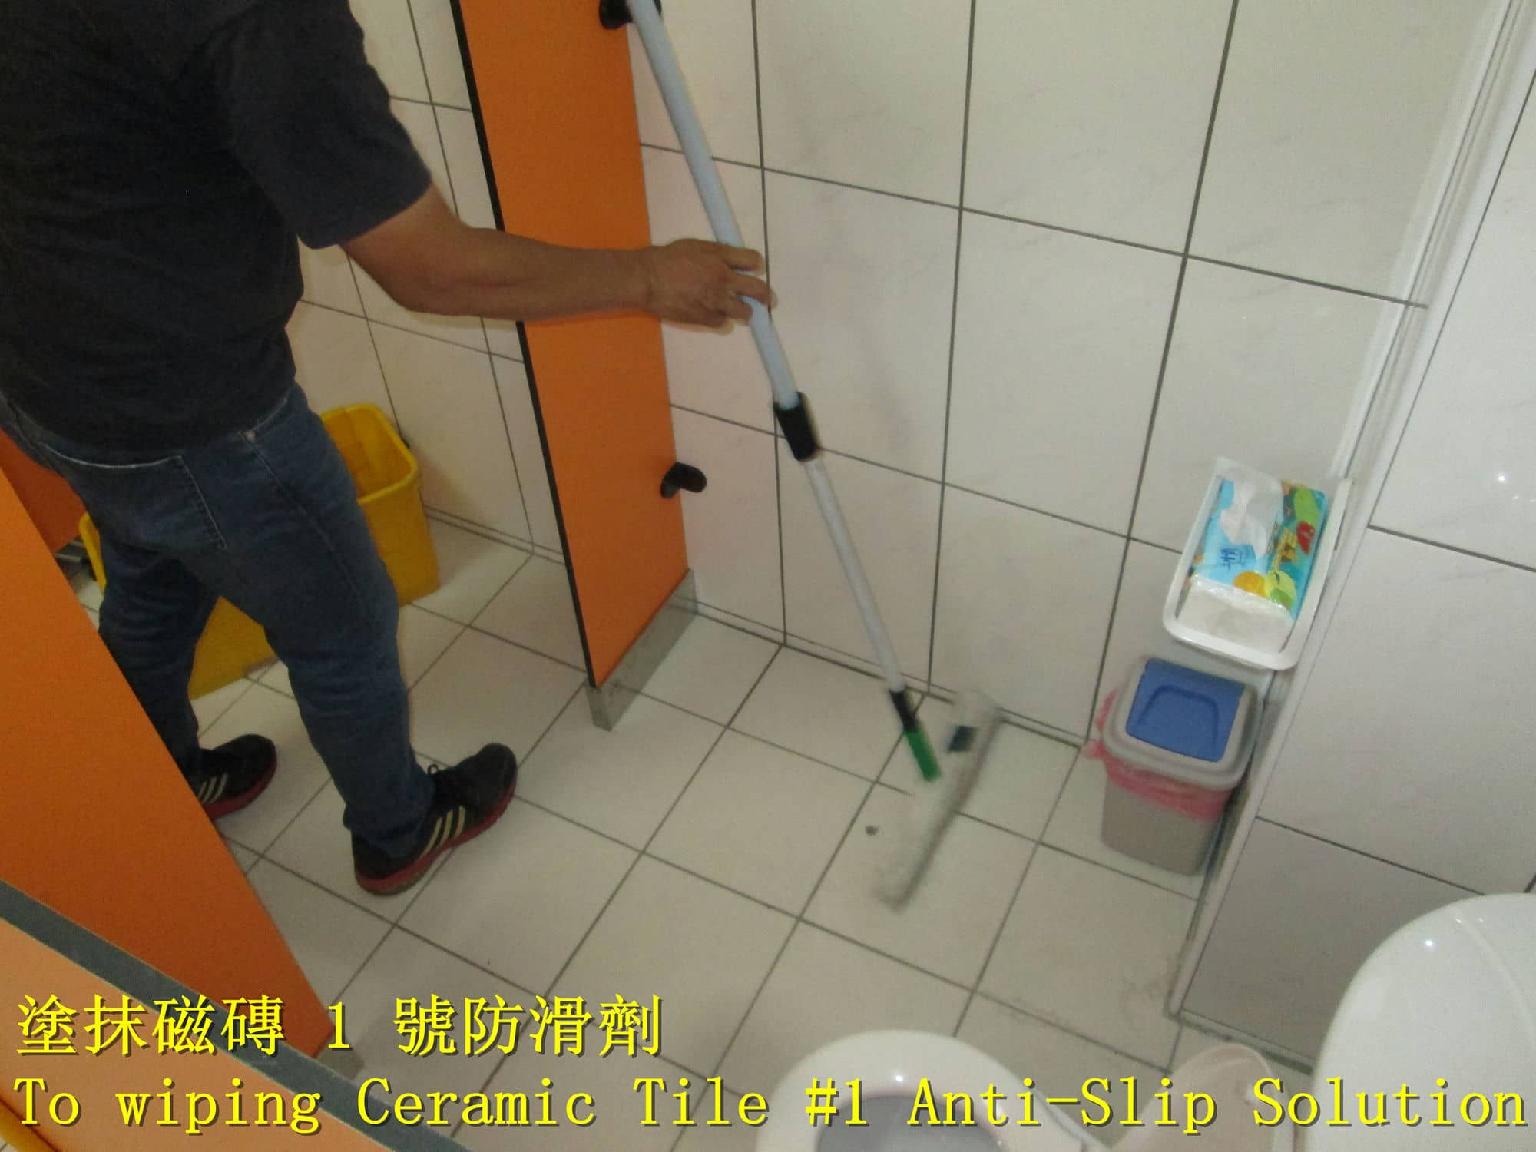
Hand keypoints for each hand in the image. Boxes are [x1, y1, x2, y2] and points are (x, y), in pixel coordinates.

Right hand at [640, 239, 771, 326]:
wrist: (647, 279)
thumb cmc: (667, 258)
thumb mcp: (695, 246)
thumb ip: (717, 252)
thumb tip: (733, 259)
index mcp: (720, 258)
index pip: (753, 260)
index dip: (758, 265)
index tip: (757, 269)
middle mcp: (723, 279)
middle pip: (757, 289)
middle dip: (765, 296)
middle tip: (768, 300)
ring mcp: (715, 300)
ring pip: (743, 311)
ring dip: (745, 311)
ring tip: (743, 312)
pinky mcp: (705, 317)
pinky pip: (722, 322)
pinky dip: (722, 318)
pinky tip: (716, 314)